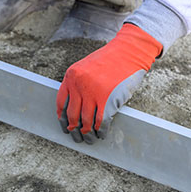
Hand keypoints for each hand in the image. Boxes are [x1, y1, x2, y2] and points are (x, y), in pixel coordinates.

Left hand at [57, 23, 161, 143]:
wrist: (129, 52)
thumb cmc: (109, 60)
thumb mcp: (86, 67)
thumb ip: (78, 83)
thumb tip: (74, 108)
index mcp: (71, 76)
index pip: (61, 103)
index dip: (62, 118)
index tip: (65, 126)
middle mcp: (79, 85)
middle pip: (72, 115)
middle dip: (74, 129)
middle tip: (76, 137)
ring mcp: (94, 93)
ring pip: (86, 121)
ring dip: (87, 133)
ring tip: (89, 139)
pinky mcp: (109, 99)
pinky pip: (102, 121)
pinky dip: (101, 131)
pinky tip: (101, 134)